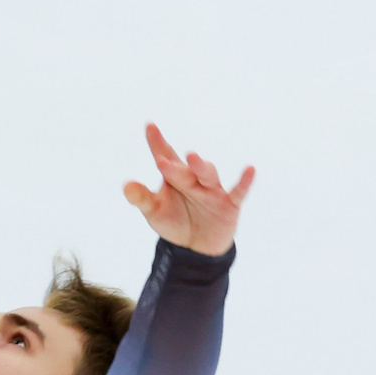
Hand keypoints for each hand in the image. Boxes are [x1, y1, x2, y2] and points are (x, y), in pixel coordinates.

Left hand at [122, 123, 254, 256]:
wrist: (196, 248)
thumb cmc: (174, 222)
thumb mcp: (154, 212)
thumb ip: (141, 198)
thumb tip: (126, 186)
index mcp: (175, 177)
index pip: (165, 156)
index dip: (157, 142)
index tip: (149, 126)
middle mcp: (194, 179)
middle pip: (184, 170)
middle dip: (175, 167)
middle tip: (163, 162)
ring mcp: (212, 190)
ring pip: (207, 175)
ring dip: (201, 167)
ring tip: (192, 157)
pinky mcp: (229, 205)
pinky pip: (238, 191)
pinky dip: (244, 181)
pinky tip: (250, 169)